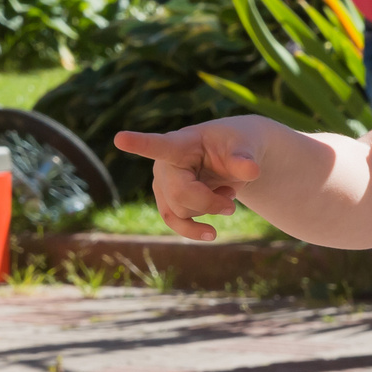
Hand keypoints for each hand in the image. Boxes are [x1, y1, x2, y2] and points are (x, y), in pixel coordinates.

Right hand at [113, 121, 266, 240]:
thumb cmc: (237, 146)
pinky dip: (194, 231)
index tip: (120, 138)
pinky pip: (175, 223)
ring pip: (179, 211)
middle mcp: (164, 164)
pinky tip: (211, 233)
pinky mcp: (168, 201)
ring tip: (227, 196)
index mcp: (181, 143)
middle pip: (179, 193)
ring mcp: (163, 184)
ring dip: (208, 210)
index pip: (159, 145)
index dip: (139, 143)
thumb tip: (251, 171)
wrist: (235, 157)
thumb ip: (244, 159)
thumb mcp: (246, 147)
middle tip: (232, 201)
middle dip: (208, 203)